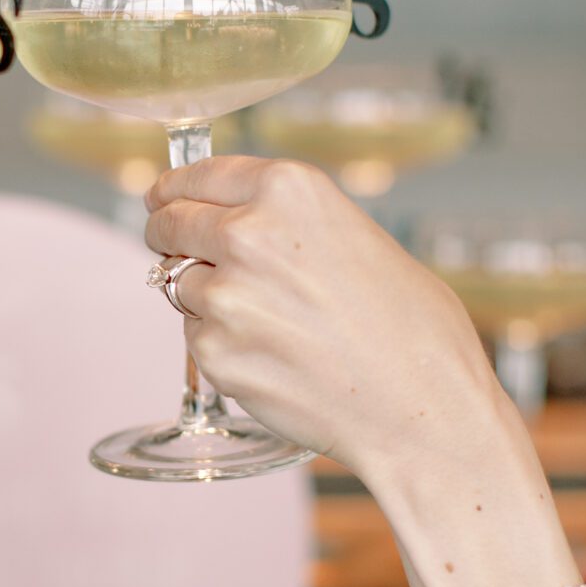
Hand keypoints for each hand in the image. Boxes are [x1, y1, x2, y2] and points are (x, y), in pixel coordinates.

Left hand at [144, 156, 507, 486]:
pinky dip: (220, 344)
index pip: (199, 176)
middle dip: (168, 235)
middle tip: (175, 246)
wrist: (423, 411)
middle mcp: (248, 234)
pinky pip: (196, 337)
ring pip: (180, 284)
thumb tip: (243, 227)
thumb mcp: (361, 238)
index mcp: (289, 191)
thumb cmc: (414, 332)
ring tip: (266, 320)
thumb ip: (292, 224)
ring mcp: (226, 296)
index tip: (163, 197)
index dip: (174, 189)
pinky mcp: (215, 353)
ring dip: (203, 297)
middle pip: (171, 224)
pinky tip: (272, 356)